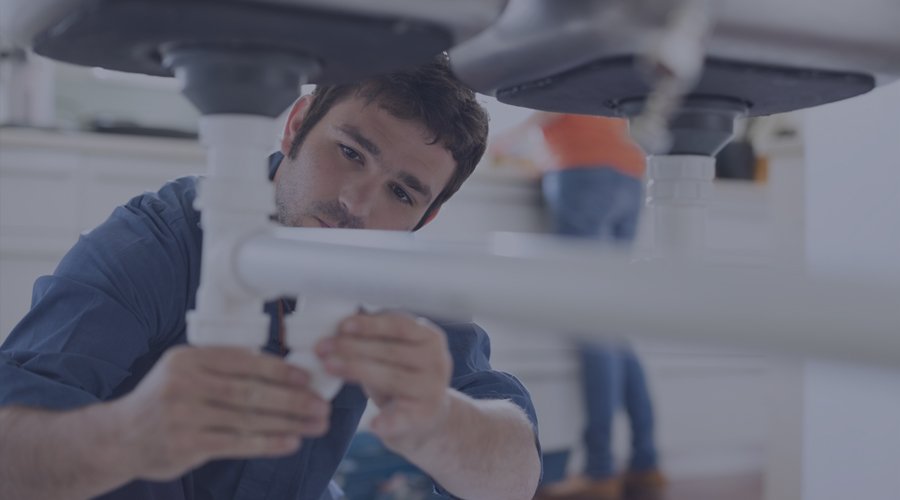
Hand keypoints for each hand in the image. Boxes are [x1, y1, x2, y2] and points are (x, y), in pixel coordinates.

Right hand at [111, 345, 330, 480]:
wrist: (118, 438)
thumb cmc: (165, 401)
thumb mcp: (184, 371)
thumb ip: (223, 367)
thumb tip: (281, 369)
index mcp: (188, 358)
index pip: (243, 361)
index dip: (280, 370)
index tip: (308, 377)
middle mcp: (184, 383)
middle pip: (250, 391)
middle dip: (292, 399)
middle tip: (321, 405)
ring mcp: (183, 415)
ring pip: (248, 418)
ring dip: (288, 422)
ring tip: (315, 425)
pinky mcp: (185, 445)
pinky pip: (236, 443)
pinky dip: (268, 443)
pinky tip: (291, 442)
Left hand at [314, 312, 452, 450]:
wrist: (427, 417)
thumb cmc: (402, 375)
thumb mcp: (395, 351)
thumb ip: (375, 337)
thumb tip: (338, 325)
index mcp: (430, 338)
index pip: (399, 325)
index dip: (370, 324)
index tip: (343, 325)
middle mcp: (437, 362)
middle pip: (391, 351)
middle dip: (352, 347)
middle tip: (322, 347)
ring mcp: (432, 391)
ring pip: (391, 378)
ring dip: (356, 370)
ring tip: (329, 366)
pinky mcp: (423, 417)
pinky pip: (403, 418)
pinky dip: (388, 421)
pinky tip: (374, 424)